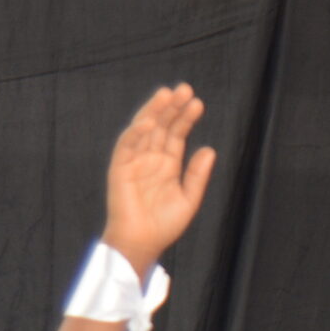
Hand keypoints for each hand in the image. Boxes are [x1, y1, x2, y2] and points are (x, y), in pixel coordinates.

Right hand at [102, 86, 215, 274]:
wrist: (143, 242)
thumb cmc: (164, 224)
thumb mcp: (189, 198)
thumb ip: (198, 174)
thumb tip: (209, 149)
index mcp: (167, 163)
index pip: (177, 134)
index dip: (186, 118)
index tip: (198, 103)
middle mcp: (151, 157)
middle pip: (161, 126)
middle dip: (172, 108)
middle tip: (185, 89)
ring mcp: (134, 160)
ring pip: (144, 130)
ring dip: (154, 112)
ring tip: (167, 94)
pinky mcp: (119, 168)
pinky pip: (126, 147)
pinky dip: (135, 134)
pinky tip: (148, 123)